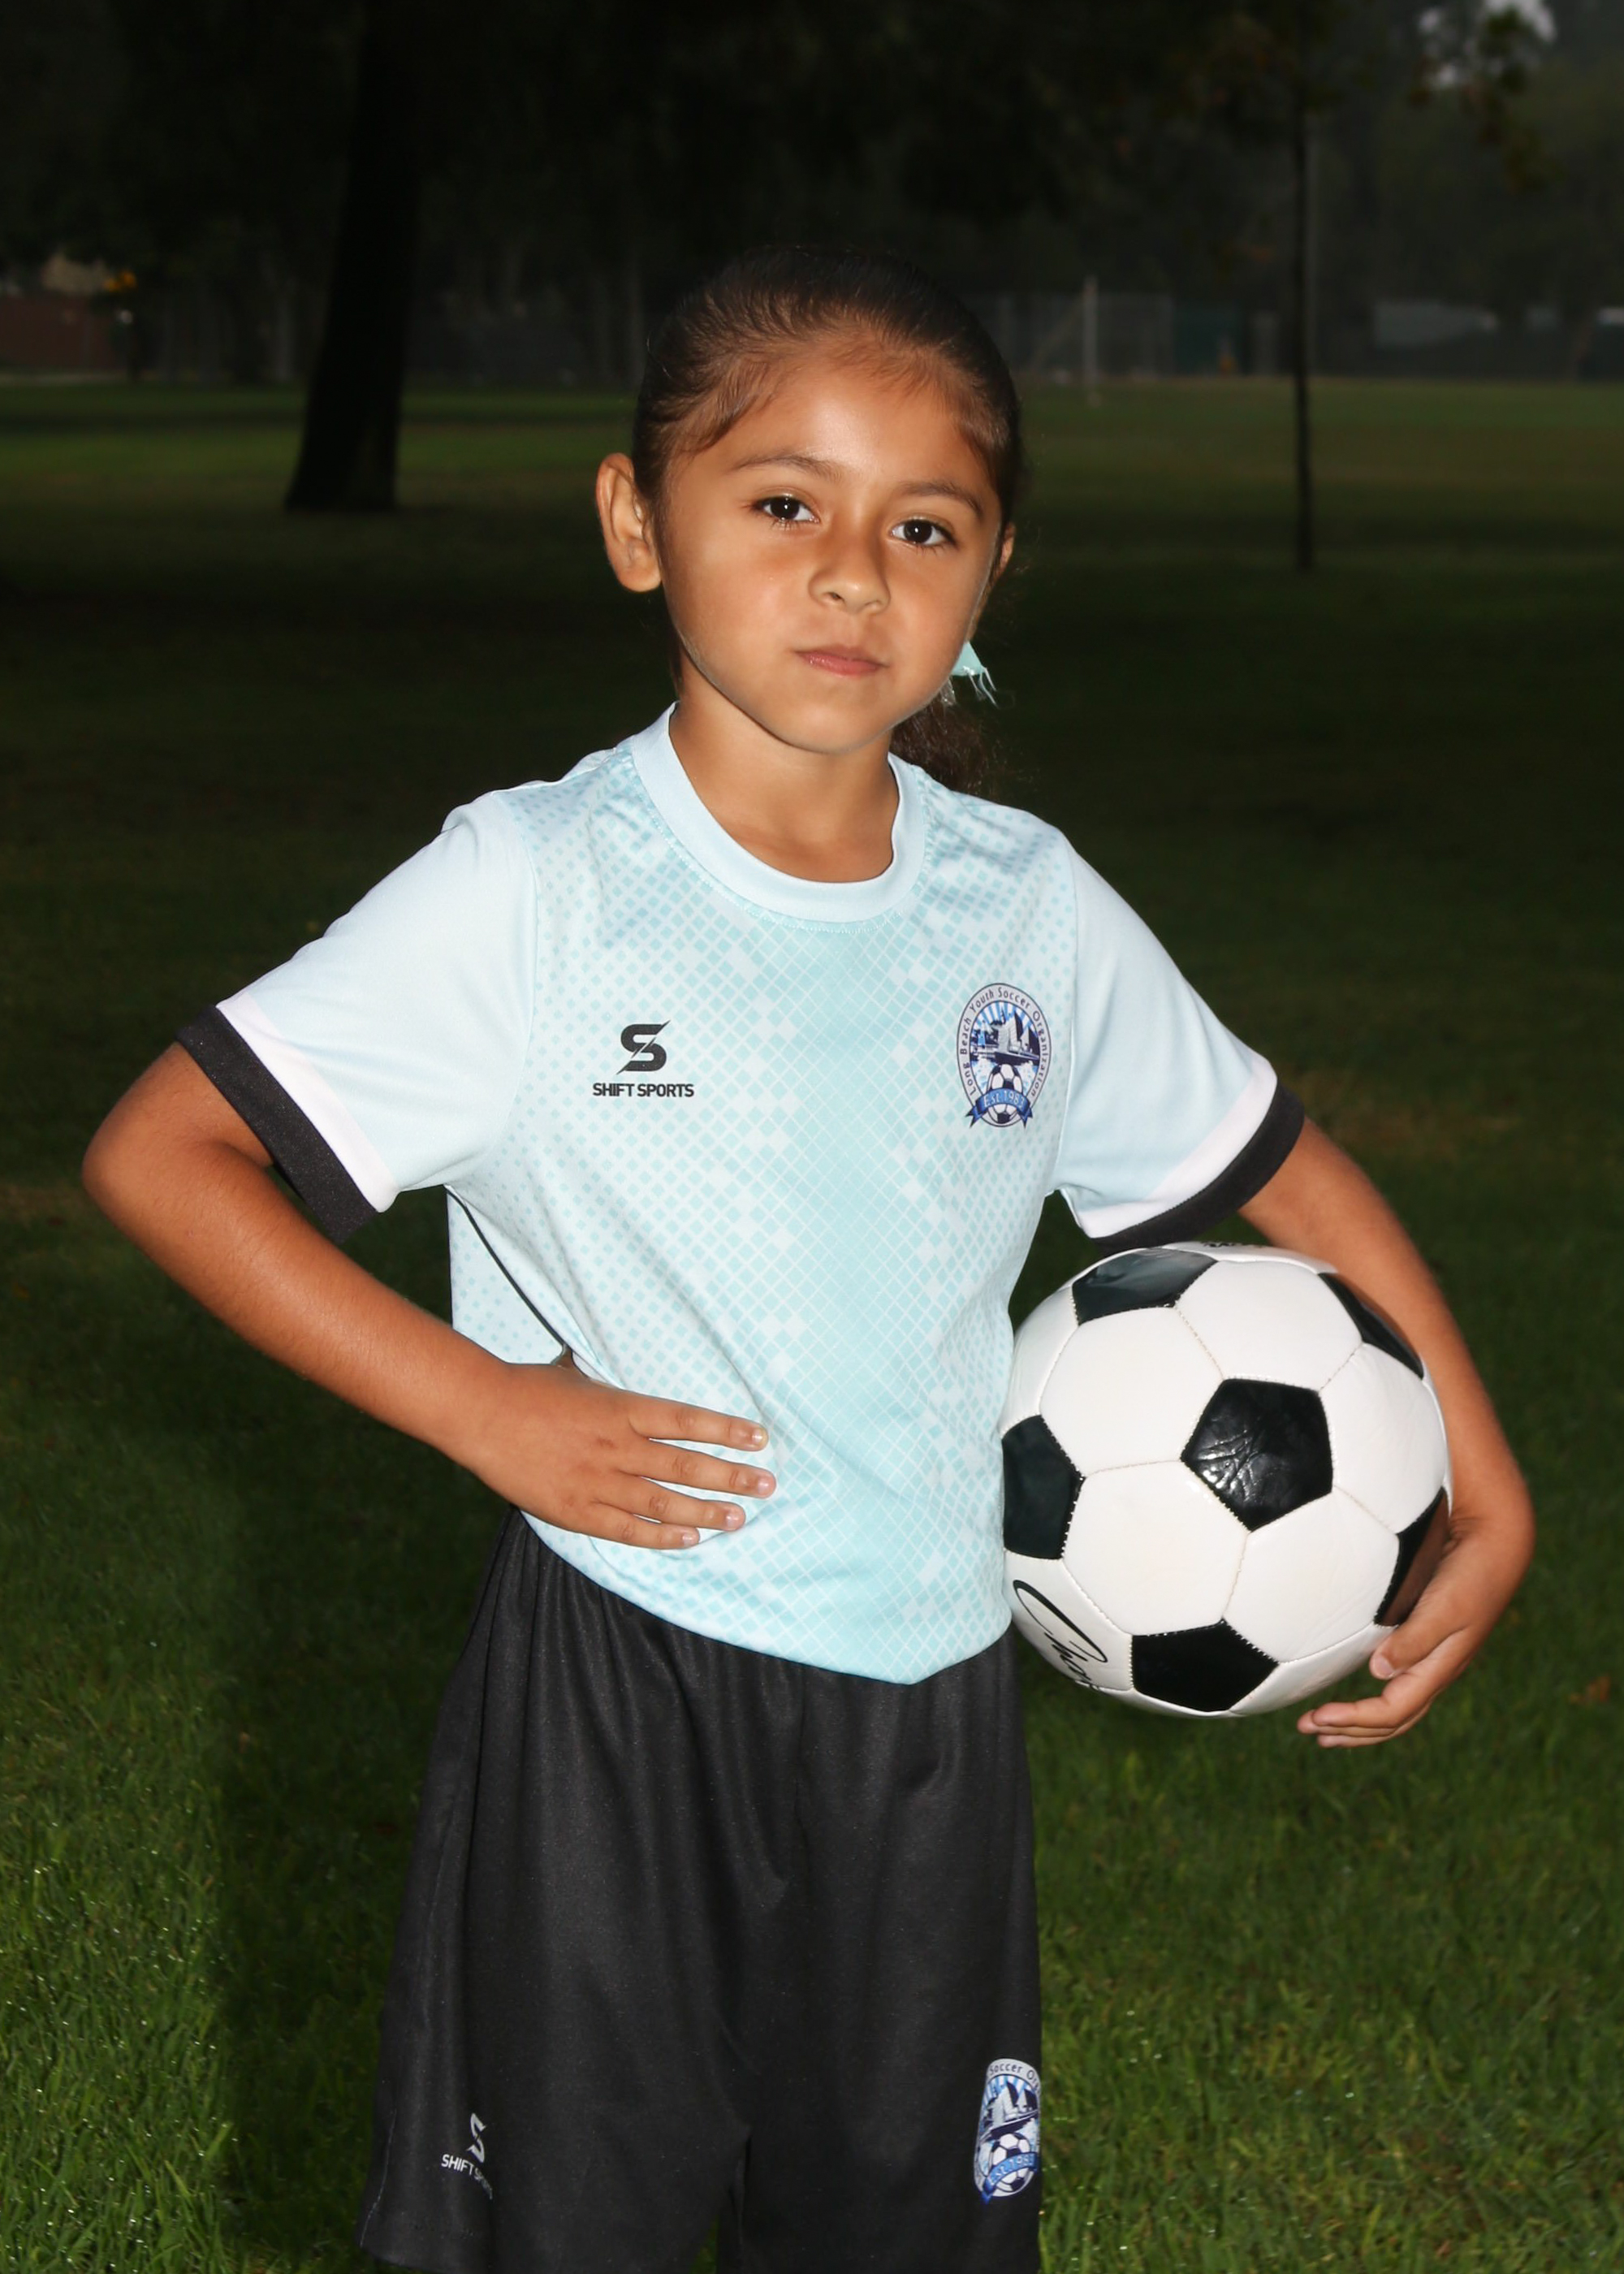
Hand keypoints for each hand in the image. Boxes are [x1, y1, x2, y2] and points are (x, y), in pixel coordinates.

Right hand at [456, 1352, 774, 1549]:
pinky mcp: (576, 1510)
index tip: (759, 1438)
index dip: (727, 1431)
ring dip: (707, 1511)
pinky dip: (662, 1537)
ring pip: (665, 1501)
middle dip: (731, 1476)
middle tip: (766, 1485)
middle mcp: (618, 1446)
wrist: (480, 1414)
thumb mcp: (576, 1374)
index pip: (688, 1421)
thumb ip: (607, 1383)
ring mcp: (598, 1481)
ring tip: (739, 1517)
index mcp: (621, 1407)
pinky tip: (691, 1539)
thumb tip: (618, 1366)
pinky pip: (629, 1529)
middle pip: (687, 1465)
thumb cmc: (528, 1388)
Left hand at [1297, 1490, 1532, 1747]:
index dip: (1354, 1719)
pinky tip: (1354, 1698)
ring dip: (1358, 1723)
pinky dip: (1371, 1702)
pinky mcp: (1425, 1644)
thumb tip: (1378, 1673)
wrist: (1496, 1548)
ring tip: (1324, 1729)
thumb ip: (1414, 1639)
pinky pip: (1398, 1689)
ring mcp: (1432, 1661)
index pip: (1392, 1711)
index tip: (1317, 1717)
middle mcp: (1434, 1672)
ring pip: (1396, 1710)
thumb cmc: (1470, 1575)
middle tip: (1306, 1729)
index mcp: (1438, 1669)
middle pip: (1392, 1721)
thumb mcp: (1444, 1607)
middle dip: (1351, 1731)